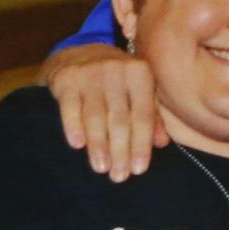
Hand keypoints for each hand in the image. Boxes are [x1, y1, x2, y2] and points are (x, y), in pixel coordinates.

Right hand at [43, 43, 168, 180]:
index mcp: (140, 73)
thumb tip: (162, 143)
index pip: (143, 115)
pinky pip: (70, 107)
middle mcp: (117, 70)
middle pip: (120, 118)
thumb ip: (151, 116)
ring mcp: (90, 73)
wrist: (80, 53)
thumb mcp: (139, 90)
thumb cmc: (118, 81)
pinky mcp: (66, 78)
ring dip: (99, 145)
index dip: (141, 144)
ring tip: (101, 167)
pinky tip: (77, 145)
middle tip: (119, 176)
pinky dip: (73, 126)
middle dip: (120, 150)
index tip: (139, 170)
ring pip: (96, 116)